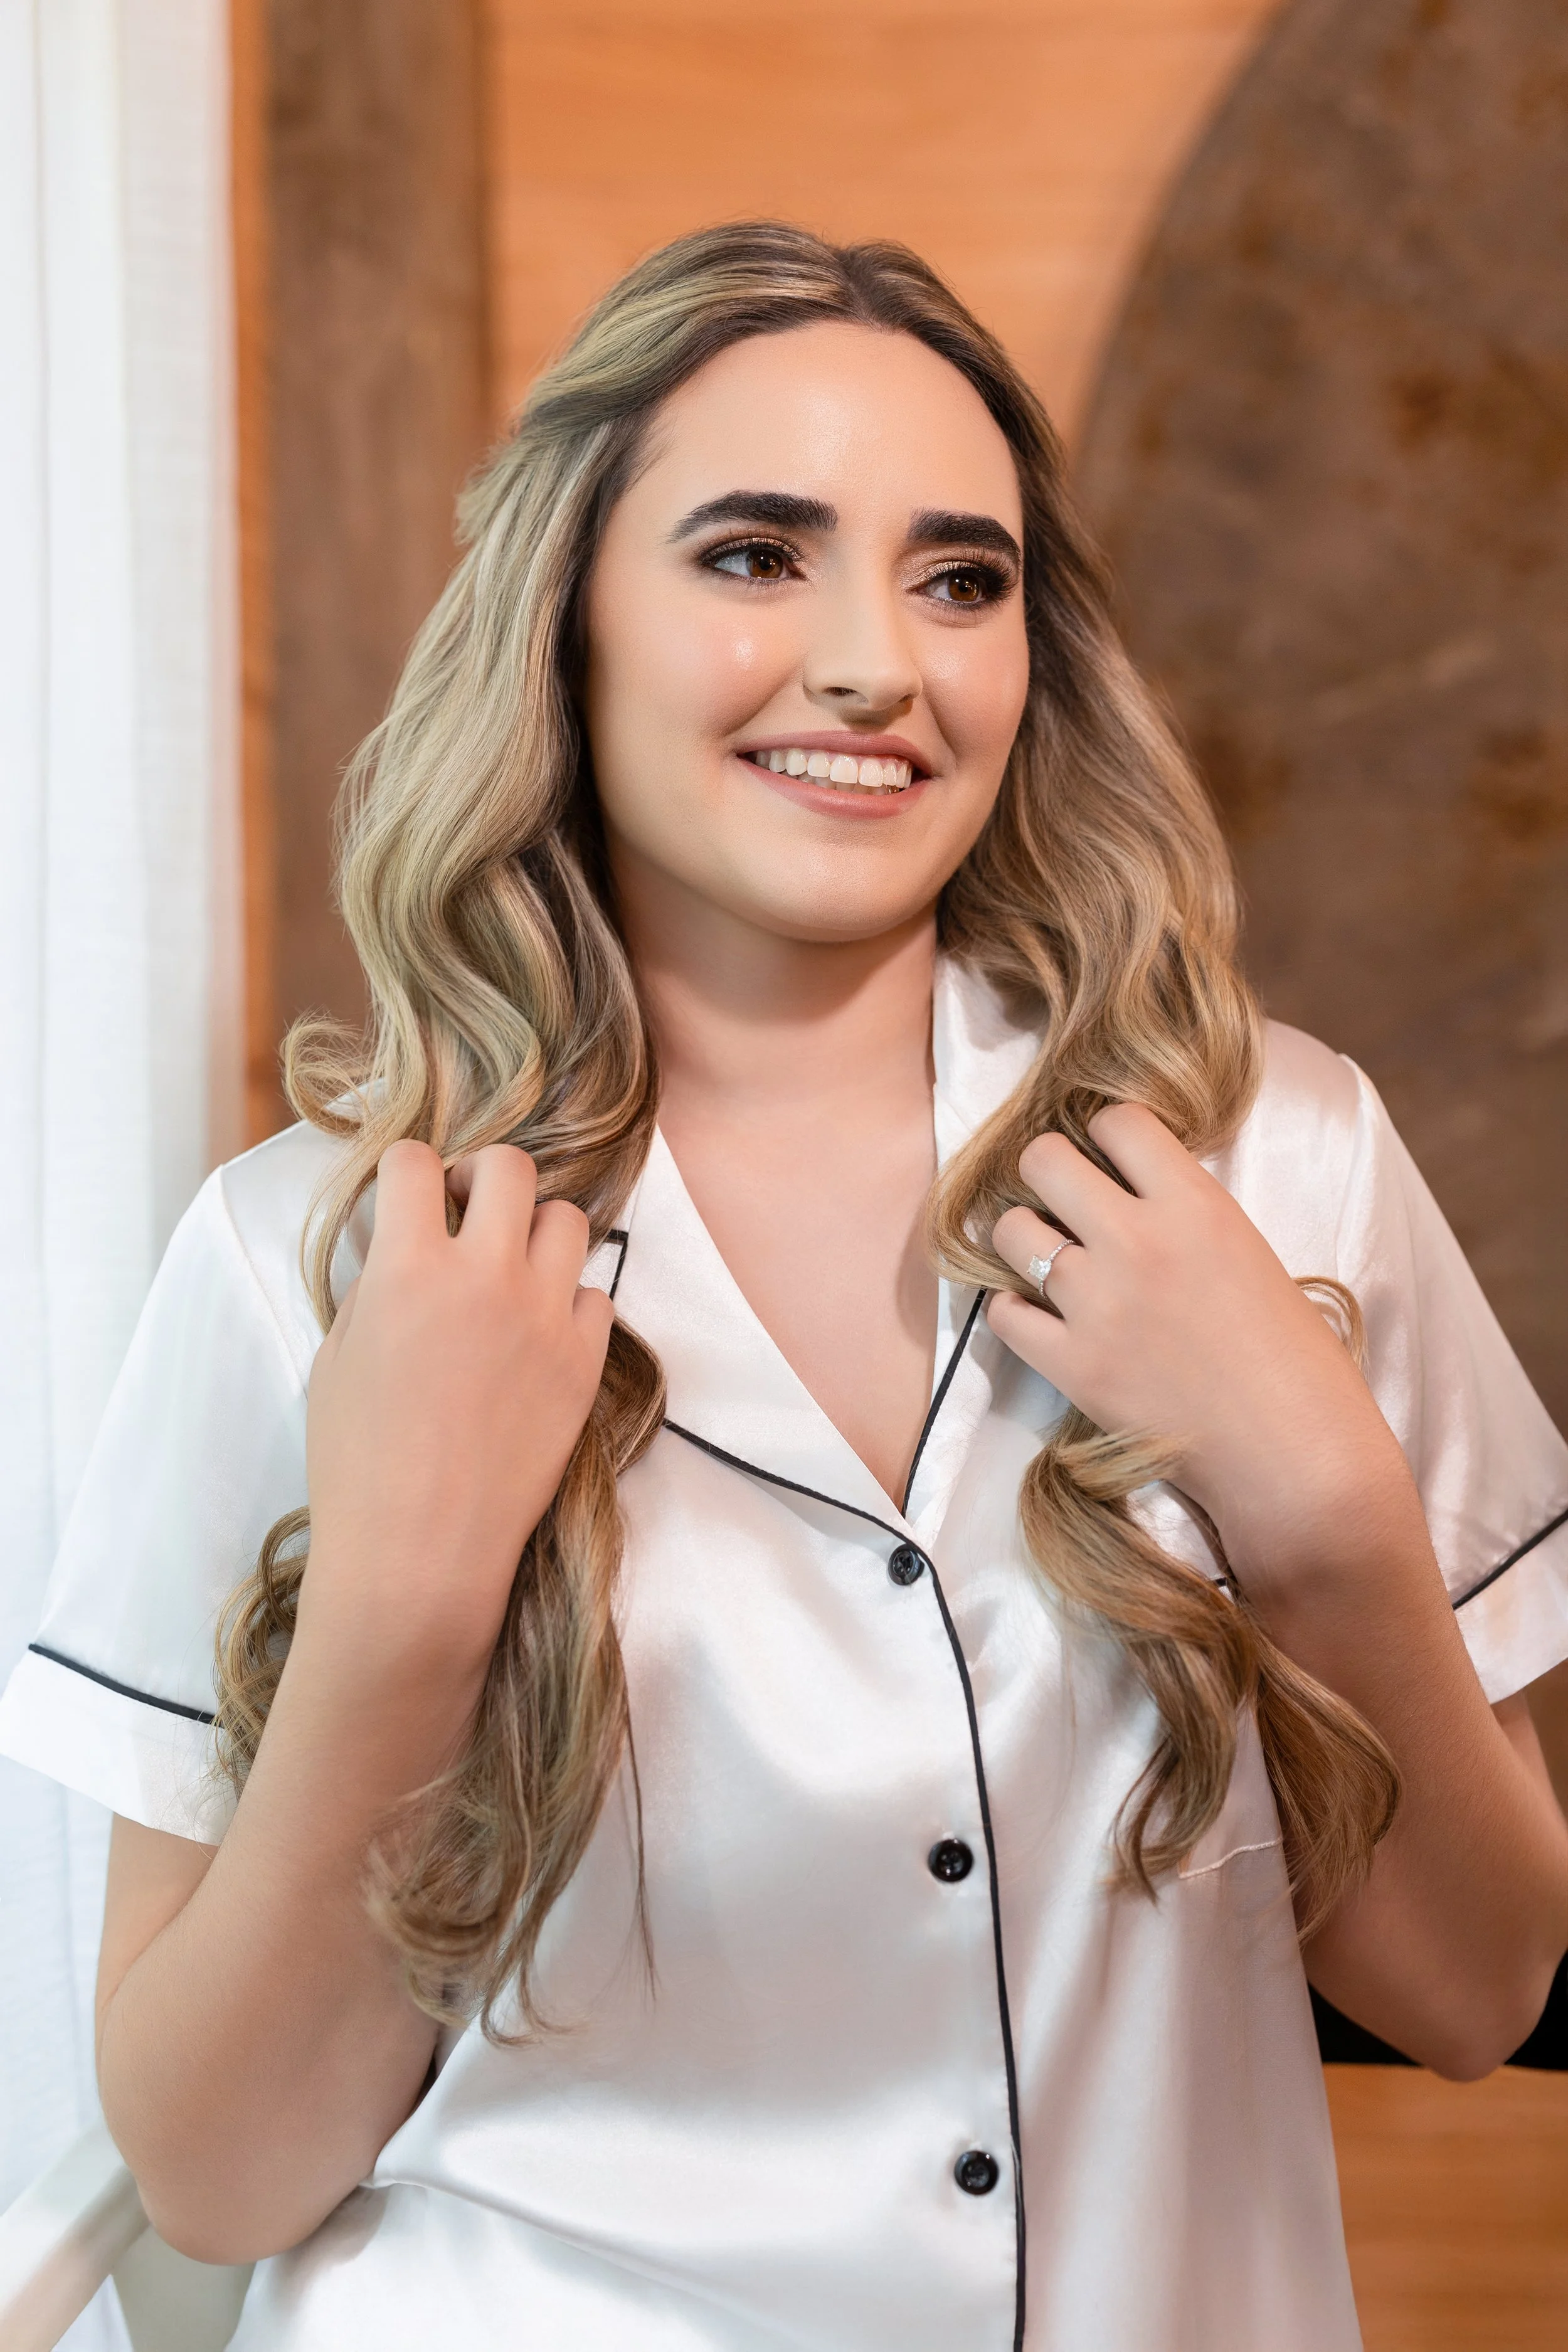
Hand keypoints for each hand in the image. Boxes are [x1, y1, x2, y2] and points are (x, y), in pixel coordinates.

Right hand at [298, 1141, 613, 1681]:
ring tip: (510, 1273)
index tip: (410, 1192)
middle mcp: (485, 1275)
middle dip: (484, 1177)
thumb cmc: (357, 1463)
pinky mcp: (585, 1361)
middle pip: (511, 1167)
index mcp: (409, 1268)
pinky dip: (569, 1303)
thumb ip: (375, 1285)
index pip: (414, 1163)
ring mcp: (545, 1316)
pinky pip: (597, 1295)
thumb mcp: (338, 1357)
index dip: (407, 1171)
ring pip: (568, 1220)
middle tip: (468, 1213)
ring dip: (535, 1233)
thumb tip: (399, 1241)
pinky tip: (540, 1334)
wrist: (420, 1552)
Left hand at [988, 1105, 1412, 1583]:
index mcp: (1196, 1206)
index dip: (1108, 1135)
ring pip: (1009, 1231)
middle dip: (1050, 1173)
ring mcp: (1097, 1304)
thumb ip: (1186, 1215)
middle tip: (1067, 1202)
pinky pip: (1002, 1314)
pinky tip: (1044, 1320)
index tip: (1111, 1159)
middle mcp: (1137, 1242)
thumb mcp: (1250, 1255)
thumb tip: (1129, 1193)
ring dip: (1025, 1240)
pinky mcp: (1072, 1366)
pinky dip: (1016, 1312)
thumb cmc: (1296, 1361)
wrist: (1296, 1456)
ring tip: (1050, 1260)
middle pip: (1043, 1159)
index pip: (1118, 1120)